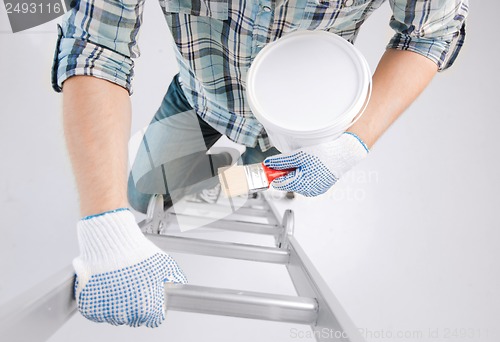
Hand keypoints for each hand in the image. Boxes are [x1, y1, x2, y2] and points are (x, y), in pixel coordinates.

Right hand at [73, 209, 186, 327]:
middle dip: (136, 304)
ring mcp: (106, 312)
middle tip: (134, 285)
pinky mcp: (90, 307)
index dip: (154, 308)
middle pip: (135, 319)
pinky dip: (102, 301)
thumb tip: (177, 289)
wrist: (112, 243)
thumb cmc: (138, 253)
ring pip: (115, 316)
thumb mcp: (166, 265)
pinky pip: (98, 311)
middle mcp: (127, 314)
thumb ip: (175, 282)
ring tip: (120, 282)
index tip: (150, 298)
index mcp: (147, 309)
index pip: (154, 320)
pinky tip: (108, 286)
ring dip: (118, 303)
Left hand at [263, 132, 367, 196]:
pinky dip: (305, 174)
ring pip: (298, 182)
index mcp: (301, 185)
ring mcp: (315, 190)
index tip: (269, 168)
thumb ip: (281, 161)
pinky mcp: (321, 186)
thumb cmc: (324, 154)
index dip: (273, 174)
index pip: (279, 183)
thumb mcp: (298, 155)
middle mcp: (308, 191)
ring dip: (296, 172)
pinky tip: (311, 165)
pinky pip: (307, 181)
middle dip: (286, 172)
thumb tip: (268, 163)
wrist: (344, 153)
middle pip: (288, 182)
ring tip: (304, 161)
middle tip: (292, 160)